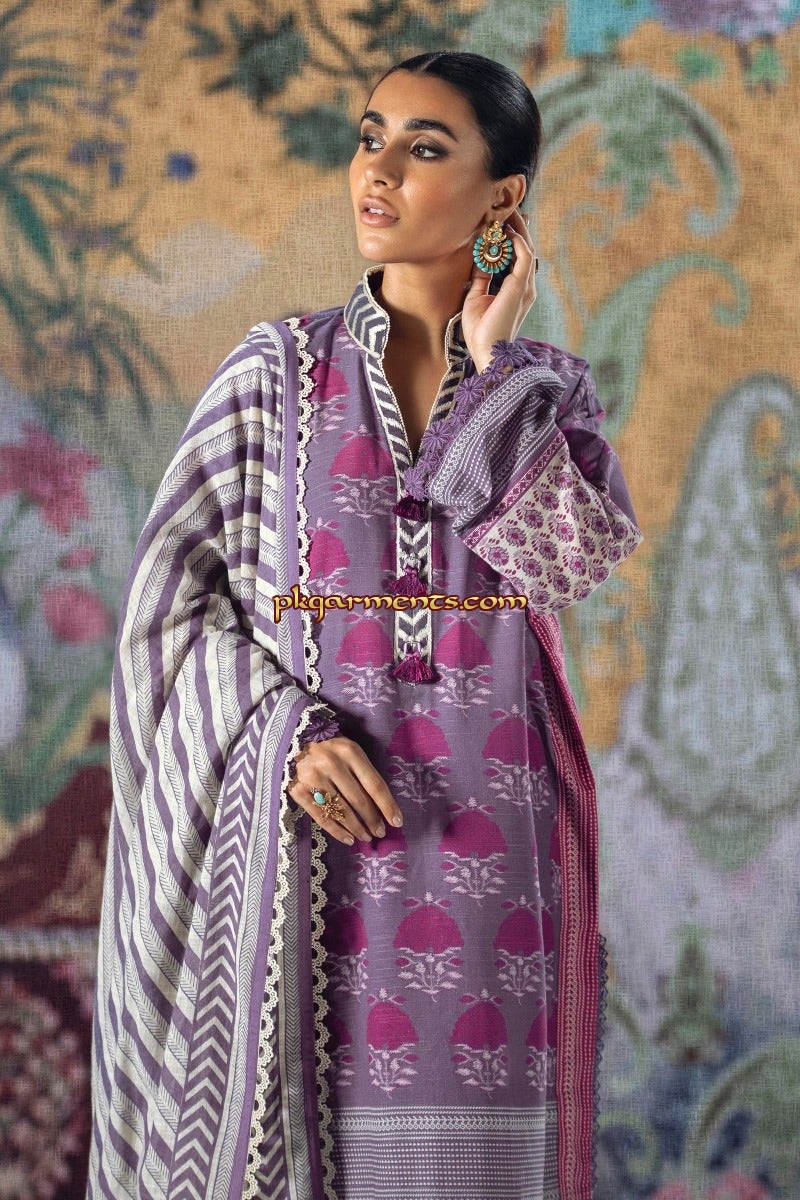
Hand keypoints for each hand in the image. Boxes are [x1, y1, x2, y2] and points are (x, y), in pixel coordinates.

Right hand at [287, 736, 402, 845]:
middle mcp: (331, 763)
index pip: (374, 784)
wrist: (294, 745)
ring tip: (366, 837)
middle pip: (358, 799)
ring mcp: (313, 777)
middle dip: (372, 820)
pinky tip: (348, 838)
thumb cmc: (332, 752)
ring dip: (356, 828)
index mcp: (349, 751)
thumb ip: (365, 774)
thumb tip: (384, 808)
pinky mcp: (298, 790)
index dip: (387, 805)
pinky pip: (322, 817)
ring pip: (341, 810)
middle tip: (380, 833)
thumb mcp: (351, 754)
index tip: (396, 822)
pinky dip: (337, 831)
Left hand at [461, 209, 536, 373]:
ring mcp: (525, 286)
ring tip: (508, 211)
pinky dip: (517, 241)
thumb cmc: (480, 330)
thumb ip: (481, 278)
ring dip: (518, 228)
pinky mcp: (521, 287)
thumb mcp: (476, 297)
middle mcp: (525, 285)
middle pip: (524, 248)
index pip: (516, 256)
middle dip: (516, 227)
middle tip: (507, 208)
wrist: (486, 350)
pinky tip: (507, 230)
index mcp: (515, 289)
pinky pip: (524, 256)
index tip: (500, 221)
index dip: (511, 237)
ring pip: (526, 248)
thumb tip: (479, 260)